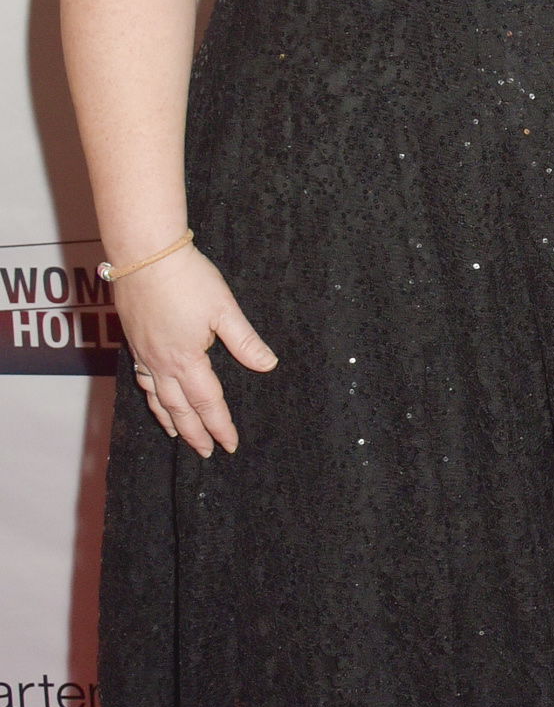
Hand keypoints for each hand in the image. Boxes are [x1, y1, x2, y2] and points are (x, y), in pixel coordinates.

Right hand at [118, 248, 275, 456]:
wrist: (145, 255)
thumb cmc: (187, 278)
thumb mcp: (224, 309)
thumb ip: (245, 341)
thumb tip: (267, 365)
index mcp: (187, 359)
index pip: (207, 403)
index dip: (220, 425)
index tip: (229, 445)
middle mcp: (162, 363)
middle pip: (179, 409)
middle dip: (194, 432)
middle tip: (207, 451)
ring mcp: (144, 353)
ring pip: (157, 397)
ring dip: (169, 419)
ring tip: (177, 435)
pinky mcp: (134, 340)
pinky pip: (141, 379)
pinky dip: (150, 395)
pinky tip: (153, 395)